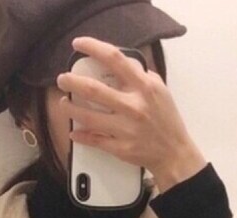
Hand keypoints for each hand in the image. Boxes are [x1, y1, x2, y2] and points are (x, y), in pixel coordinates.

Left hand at [55, 36, 207, 191]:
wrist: (174, 154)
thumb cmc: (166, 120)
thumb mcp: (160, 90)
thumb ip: (142, 76)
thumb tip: (122, 64)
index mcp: (144, 87)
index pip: (115, 60)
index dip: (93, 48)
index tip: (78, 44)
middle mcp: (133, 106)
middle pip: (94, 90)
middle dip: (72, 82)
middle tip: (62, 79)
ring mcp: (126, 129)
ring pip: (89, 117)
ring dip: (71, 109)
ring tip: (63, 103)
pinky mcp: (121, 148)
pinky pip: (95, 141)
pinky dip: (81, 136)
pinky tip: (73, 132)